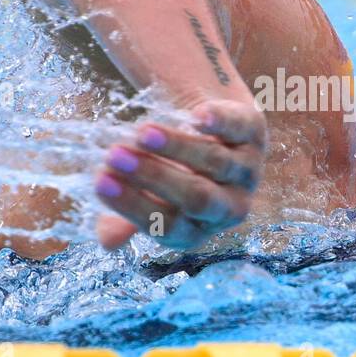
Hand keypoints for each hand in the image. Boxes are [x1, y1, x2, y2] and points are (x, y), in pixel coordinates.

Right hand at [93, 100, 266, 249]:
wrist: (212, 128)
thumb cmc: (174, 171)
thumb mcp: (152, 199)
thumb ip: (129, 219)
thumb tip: (106, 241)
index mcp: (198, 230)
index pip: (166, 226)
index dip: (134, 206)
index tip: (101, 183)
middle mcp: (229, 207)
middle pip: (195, 197)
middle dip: (153, 177)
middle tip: (115, 156)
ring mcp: (247, 171)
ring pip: (213, 162)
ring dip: (176, 146)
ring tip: (141, 133)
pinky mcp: (254, 133)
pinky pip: (238, 129)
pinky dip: (218, 122)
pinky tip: (196, 115)